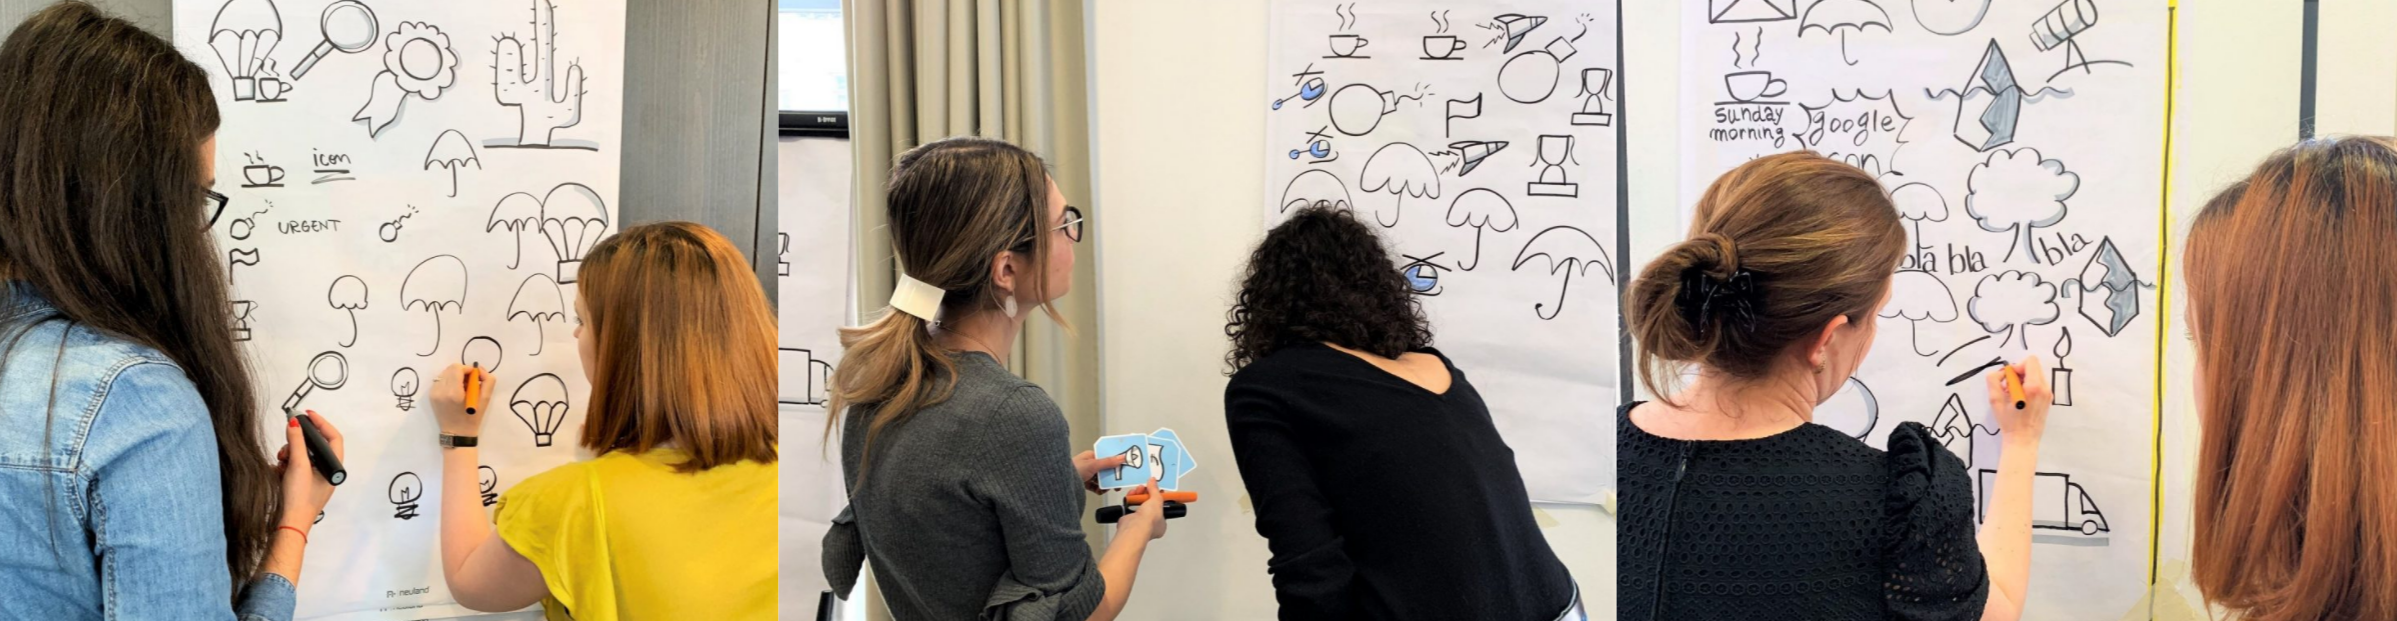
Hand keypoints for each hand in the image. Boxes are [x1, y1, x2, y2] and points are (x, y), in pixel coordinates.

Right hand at [274, 411, 343, 529]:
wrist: (288, 525)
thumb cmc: (298, 499)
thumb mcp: (297, 466)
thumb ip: (297, 442)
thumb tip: (294, 423)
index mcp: (333, 466)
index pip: (332, 437)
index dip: (321, 423)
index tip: (307, 414)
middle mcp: (326, 471)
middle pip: (314, 445)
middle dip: (298, 443)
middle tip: (288, 446)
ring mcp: (314, 478)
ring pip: (302, 455)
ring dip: (289, 455)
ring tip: (282, 463)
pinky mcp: (302, 484)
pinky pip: (294, 466)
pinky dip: (285, 465)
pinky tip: (279, 471)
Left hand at [430, 364, 494, 436]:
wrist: (456, 434)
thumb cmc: (472, 418)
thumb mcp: (485, 400)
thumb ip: (487, 381)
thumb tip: (480, 370)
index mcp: (454, 393)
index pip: (457, 368)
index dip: (468, 369)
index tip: (475, 377)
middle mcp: (440, 391)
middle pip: (450, 369)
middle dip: (462, 372)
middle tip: (469, 383)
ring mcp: (434, 393)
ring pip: (445, 373)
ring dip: (455, 376)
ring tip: (462, 388)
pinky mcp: (431, 395)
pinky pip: (440, 380)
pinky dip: (449, 382)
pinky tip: (454, 392)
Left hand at [1074, 450, 1127, 493]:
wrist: (1059, 483)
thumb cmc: (1073, 469)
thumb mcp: (1093, 464)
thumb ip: (1108, 462)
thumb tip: (1121, 457)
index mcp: (1091, 456)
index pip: (1107, 457)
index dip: (1116, 461)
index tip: (1124, 467)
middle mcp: (1089, 464)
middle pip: (1106, 469)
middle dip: (1112, 477)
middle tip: (1118, 483)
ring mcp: (1087, 474)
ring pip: (1101, 479)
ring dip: (1105, 484)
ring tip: (1107, 488)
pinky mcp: (1085, 484)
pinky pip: (1096, 487)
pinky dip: (1099, 490)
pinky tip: (1100, 491)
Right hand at [1115, 478, 1168, 540]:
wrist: (1134, 526)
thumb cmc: (1150, 517)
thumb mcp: (1157, 501)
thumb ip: (1155, 490)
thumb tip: (1153, 479)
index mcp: (1161, 524)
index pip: (1161, 509)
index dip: (1158, 498)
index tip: (1155, 489)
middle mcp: (1150, 524)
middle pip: (1149, 505)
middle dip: (1146, 494)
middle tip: (1144, 487)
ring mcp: (1138, 522)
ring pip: (1139, 505)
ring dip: (1138, 495)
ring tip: (1137, 489)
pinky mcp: (1128, 519)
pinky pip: (1130, 506)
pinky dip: (1130, 499)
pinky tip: (1130, 494)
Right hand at [1985, 355, 2053, 444]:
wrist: (2023, 440)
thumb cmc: (2009, 422)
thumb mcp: (1995, 400)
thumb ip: (1994, 380)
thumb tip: (2002, 373)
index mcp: (2034, 386)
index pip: (2030, 361)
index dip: (2017, 365)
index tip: (2009, 378)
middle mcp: (2045, 388)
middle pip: (2034, 367)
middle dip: (2019, 373)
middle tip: (2009, 387)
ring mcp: (2048, 394)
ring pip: (2036, 375)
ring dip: (2023, 380)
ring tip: (2014, 394)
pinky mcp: (2048, 399)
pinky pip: (2038, 384)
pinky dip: (2028, 386)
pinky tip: (2021, 399)